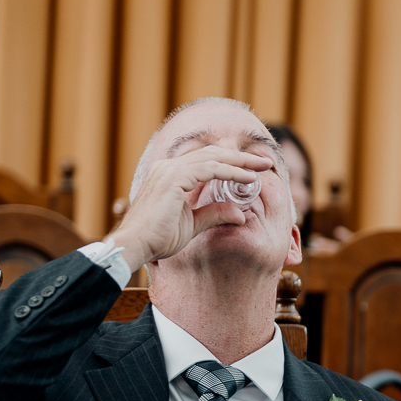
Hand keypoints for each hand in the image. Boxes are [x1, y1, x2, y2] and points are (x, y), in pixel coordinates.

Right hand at [109, 143, 272, 267]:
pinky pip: (209, 170)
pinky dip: (231, 172)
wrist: (135, 246)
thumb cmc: (158, 238)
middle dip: (241, 157)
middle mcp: (168, 167)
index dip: (232, 161)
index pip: (206, 160)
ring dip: (241, 162)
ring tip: (263, 167)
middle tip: (265, 162)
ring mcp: (169, 170)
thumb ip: (215, 214)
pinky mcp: (173, 179)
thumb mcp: (194, 224)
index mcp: (171, 174)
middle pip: (212, 153)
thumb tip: (241, 214)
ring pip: (213, 158)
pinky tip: (248, 178)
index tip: (254, 169)